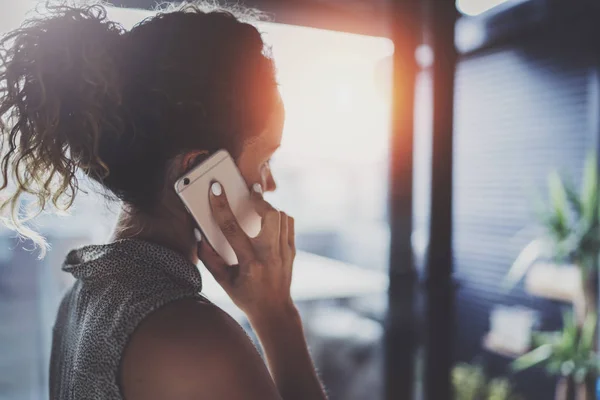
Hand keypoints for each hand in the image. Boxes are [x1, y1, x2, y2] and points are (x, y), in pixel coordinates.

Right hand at [197, 181, 296, 319]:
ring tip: (257, 204)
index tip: (216, 189)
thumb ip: (209, 259)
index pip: (231, 228)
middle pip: (269, 215)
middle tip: (250, 190)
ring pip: (281, 216)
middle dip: (259, 199)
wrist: (274, 310)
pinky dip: (278, 217)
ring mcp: (284, 252)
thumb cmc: (245, 296)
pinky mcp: (292, 250)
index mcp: (249, 263)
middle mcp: (269, 255)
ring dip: (268, 207)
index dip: (221, 206)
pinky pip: (288, 224)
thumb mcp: (223, 281)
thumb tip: (200, 236)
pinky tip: (268, 218)